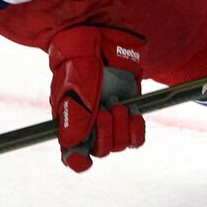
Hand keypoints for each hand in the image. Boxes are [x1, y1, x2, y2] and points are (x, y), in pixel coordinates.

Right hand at [47, 26, 145, 172]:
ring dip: (121, 124)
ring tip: (116, 101)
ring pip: (120, 145)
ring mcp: (110, 124)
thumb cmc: (82, 64)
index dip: (79, 161)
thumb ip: (77, 114)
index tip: (86, 156)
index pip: (72, 157)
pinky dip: (137, 128)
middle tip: (107, 107)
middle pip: (101, 151)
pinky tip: (133, 112)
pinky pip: (136, 139)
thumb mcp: (78, 86)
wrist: (103, 45)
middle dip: (107, 130)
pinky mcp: (128, 117)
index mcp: (70, 125)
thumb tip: (72, 144)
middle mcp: (90, 129)